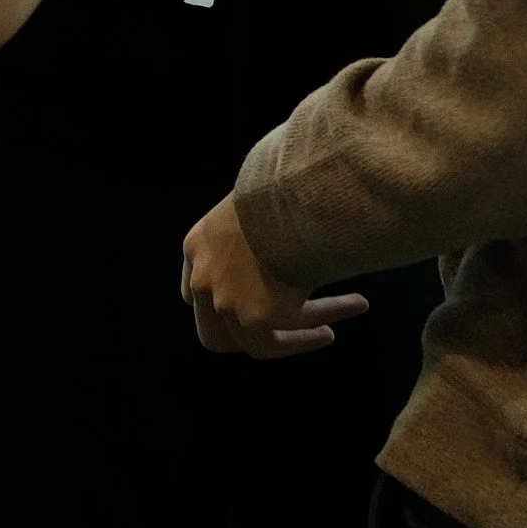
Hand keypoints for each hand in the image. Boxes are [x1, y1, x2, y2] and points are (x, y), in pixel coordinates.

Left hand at [180, 195, 369, 360]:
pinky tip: (330, 333)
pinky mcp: (254, 317)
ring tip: (326, 332)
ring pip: (252, 341)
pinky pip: (279, 339)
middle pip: (212, 333)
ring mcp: (224, 301)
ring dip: (291, 338)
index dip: (223, 303)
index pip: (196, 291)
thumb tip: (290, 221)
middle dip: (242, 338)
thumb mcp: (258, 205)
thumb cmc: (288, 186)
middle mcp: (202, 278)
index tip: (253, 304)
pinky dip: (305, 339)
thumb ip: (261, 226)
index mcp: (197, 245)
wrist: (295, 190)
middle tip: (272, 334)